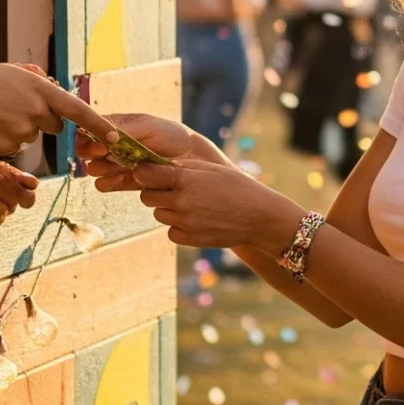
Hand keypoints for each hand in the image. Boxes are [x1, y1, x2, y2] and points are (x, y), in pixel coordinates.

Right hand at [0, 63, 116, 156]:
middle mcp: (37, 111)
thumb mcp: (13, 72)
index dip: (98, 124)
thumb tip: (52, 84)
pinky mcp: (8, 146)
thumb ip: (37, 80)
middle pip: (54, 125)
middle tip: (14, 107)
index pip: (78, 110)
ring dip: (18, 128)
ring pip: (31, 136)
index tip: (115, 136)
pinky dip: (4, 140)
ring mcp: (23, 130)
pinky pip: (14, 147)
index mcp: (42, 90)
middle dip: (42, 120)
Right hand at [76, 112, 226, 192]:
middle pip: (87, 151)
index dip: (87, 137)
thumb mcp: (148, 125)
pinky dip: (108, 183)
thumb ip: (123, 130)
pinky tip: (121, 178)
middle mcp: (112, 145)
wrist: (192, 158)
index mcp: (115, 127)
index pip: (89, 130)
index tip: (97, 142)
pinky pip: (105, 185)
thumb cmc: (172, 134)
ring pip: (94, 169)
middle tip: (106, 154)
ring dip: (101, 169)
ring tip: (119, 166)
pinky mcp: (125, 181)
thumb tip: (99, 136)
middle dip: (93, 154)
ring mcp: (118, 164)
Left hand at [134, 157, 304, 250]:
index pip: (146, 174)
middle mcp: (182, 201)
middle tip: (172, 190)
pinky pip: (171, 232)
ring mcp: (185, 222)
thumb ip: (185, 167)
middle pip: (147, 197)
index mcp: (186, 179)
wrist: (260, 216)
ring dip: (168, 210)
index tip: (147, 173)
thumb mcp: (213, 169)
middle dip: (155, 192)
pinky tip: (196, 220)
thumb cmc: (238, 187)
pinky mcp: (189, 239)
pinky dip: (179, 227)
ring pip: (158, 215)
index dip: (143, 172)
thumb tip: (159, 165)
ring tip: (191, 205)